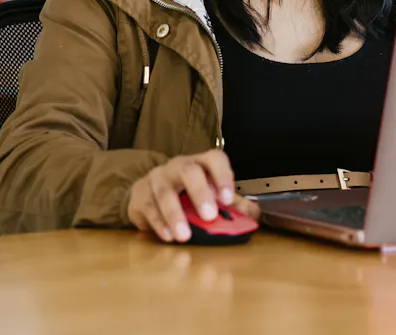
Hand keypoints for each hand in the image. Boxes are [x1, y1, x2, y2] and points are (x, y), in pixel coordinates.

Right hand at [128, 150, 260, 241]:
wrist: (150, 194)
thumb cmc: (187, 194)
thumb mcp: (212, 197)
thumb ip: (234, 205)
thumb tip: (255, 214)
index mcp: (201, 164)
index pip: (214, 159)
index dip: (223, 176)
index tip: (227, 199)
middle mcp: (178, 167)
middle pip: (189, 172)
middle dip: (200, 193)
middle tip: (209, 216)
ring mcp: (157, 179)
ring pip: (165, 191)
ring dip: (175, 214)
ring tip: (185, 235)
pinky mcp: (140, 195)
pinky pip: (148, 207)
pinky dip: (159, 223)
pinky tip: (168, 236)